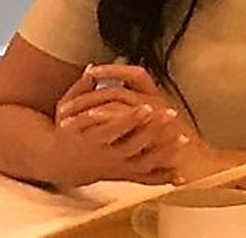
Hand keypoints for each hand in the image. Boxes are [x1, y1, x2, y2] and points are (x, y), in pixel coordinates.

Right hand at [52, 64, 219, 185]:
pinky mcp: (125, 175)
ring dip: (163, 152)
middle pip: (132, 146)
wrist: (62, 162)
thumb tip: (92, 68)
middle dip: (153, 131)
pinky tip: (180, 172)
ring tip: (183, 139)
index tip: (147, 106)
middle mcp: (105, 155)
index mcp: (90, 138)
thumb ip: (81, 89)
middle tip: (171, 115)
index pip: (112, 129)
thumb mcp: (66, 107)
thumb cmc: (67, 130)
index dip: (129, 119)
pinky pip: (145, 179)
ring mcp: (117, 167)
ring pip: (142, 163)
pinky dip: (162, 177)